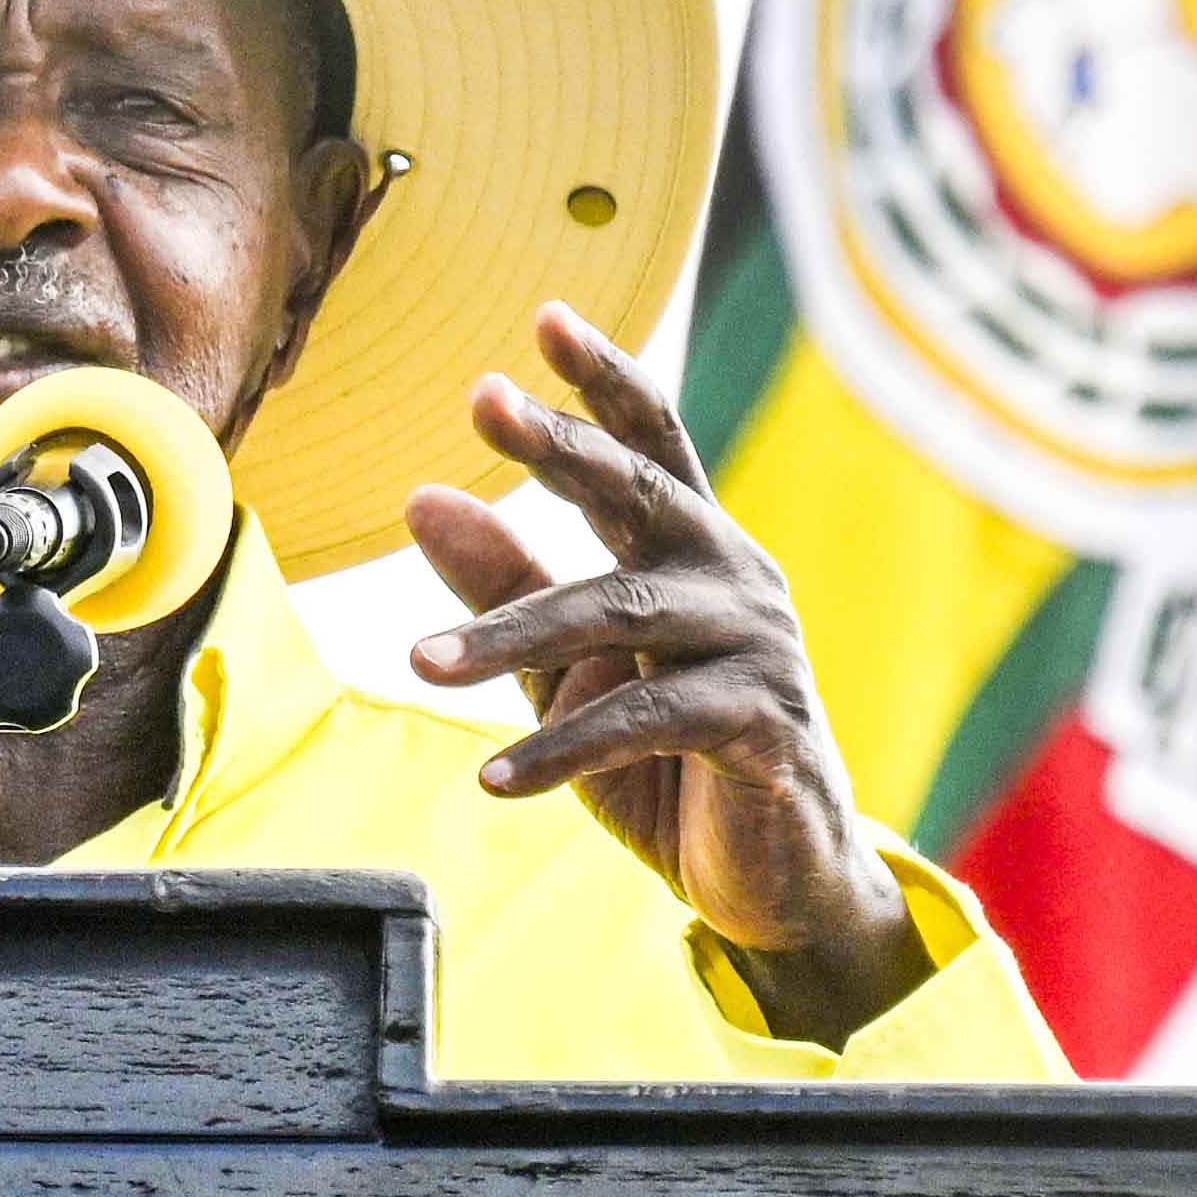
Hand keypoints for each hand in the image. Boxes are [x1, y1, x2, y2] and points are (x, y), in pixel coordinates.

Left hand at [398, 302, 940, 1046]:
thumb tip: (421, 496)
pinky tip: (495, 777)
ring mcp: (758, 647)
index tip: (545, 315)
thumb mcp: (569, 671)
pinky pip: (646, 723)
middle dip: (563, 445)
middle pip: (642, 494)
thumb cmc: (670, 763)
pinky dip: (562, 750)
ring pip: (620, 615)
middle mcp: (735, 577)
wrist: (775, 880)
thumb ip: (506, 585)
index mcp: (695, 551)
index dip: (604, 379)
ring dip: (510, 636)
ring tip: (420, 661)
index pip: (651, 444)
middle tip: (487, 401)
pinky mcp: (762, 725)